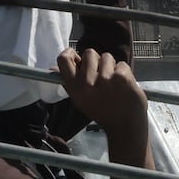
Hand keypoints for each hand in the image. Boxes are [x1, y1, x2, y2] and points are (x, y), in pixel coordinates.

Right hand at [56, 48, 150, 170]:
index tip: (77, 57)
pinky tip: (124, 85)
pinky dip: (125, 73)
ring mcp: (105, 78)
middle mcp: (87, 82)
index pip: (64, 60)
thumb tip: (53, 68)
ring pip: (107, 57)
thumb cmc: (102, 112)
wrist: (125, 126)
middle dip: (97, 61)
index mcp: (74, 88)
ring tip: (114, 82)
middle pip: (89, 53)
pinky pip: (122, 64)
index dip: (70, 53)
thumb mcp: (80, 100)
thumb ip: (70, 82)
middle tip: (102, 75)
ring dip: (112, 66)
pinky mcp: (122, 77)